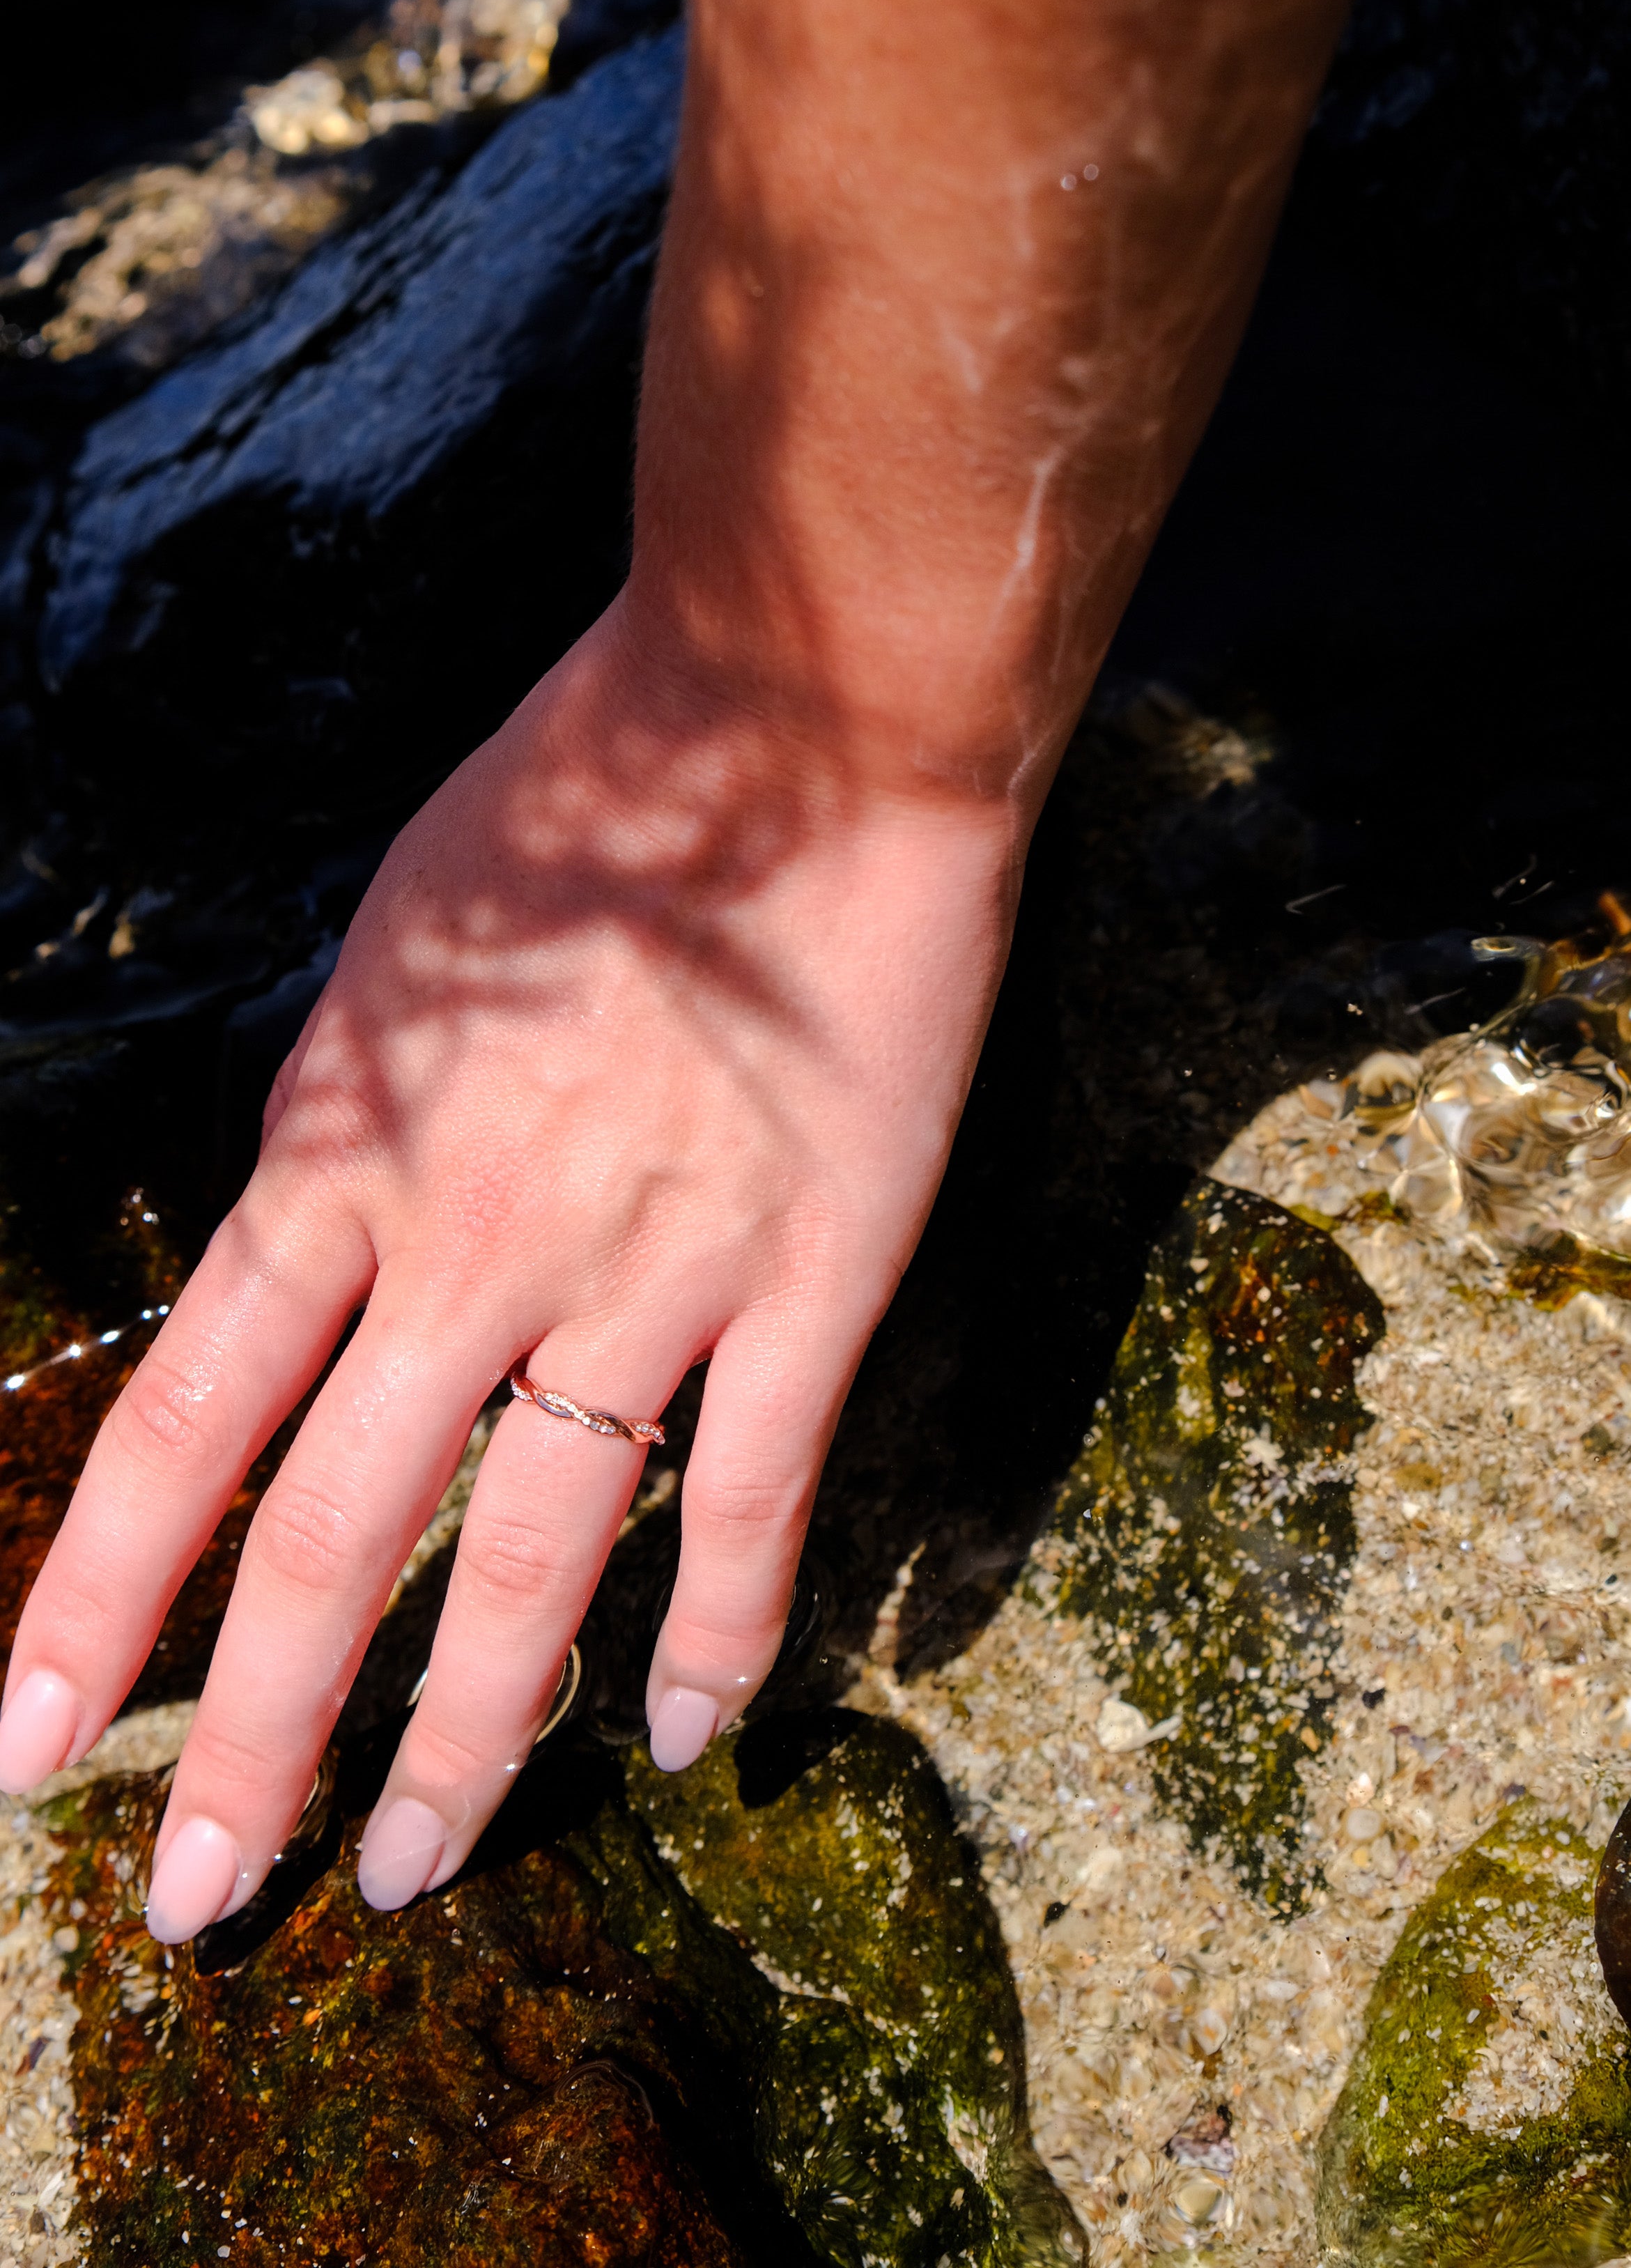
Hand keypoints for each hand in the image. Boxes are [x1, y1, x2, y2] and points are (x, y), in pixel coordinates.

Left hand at [0, 600, 1019, 1936]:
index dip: (95, 1604)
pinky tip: (696, 1740)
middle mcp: (471, 1248)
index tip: (29, 1748)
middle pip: (329, 1541)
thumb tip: (308, 1238)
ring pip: (530, 1568)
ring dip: (466, 1742)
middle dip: (249, 1743)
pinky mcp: (807, 1281)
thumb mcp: (393, 955)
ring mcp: (644, 1277)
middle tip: (199, 1905)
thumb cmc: (583, 797)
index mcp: (346, 1156)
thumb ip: (343, 1120)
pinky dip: (718, 1636)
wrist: (800, 726)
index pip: (183, 1425)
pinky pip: (748, 1503)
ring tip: (413, 1871)